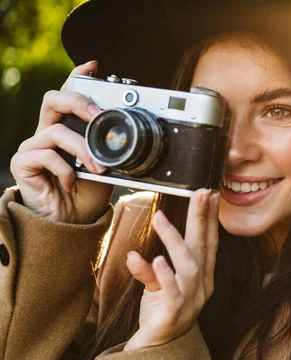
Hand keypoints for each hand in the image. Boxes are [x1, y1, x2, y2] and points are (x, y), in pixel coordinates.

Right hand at [9, 61, 113, 223]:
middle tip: (98, 114)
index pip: (69, 95)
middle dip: (78, 102)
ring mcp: (34, 147)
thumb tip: (127, 135)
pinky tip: (72, 183)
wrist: (72, 223)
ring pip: (56, 132)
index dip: (78, 77)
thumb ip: (110, 149)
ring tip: (98, 168)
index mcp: (68, 129)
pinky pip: (46, 156)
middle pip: (54, 99)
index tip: (94, 66)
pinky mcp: (23, 163)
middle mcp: (48, 133)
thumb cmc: (87, 194)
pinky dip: (66, 170)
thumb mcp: (106, 167)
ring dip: (82, 150)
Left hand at [124, 189, 219, 350]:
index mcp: (202, 277)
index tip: (209, 194)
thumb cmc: (160, 313)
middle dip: (202, 219)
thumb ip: (150, 270)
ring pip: (188, 267)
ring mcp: (190, 301)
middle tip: (200, 193)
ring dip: (175, 241)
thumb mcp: (156, 286)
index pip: (208, 242)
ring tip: (160, 218)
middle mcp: (202, 287)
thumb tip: (136, 254)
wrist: (156, 350)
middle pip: (203, 249)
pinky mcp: (173, 315)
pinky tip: (156, 259)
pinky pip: (171, 293)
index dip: (209, 219)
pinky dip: (164, 276)